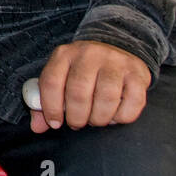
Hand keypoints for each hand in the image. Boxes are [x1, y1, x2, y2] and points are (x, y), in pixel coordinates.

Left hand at [30, 40, 150, 132]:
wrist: (116, 48)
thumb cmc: (82, 71)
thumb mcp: (61, 77)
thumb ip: (46, 101)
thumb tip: (37, 128)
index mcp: (64, 54)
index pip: (51, 82)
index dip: (51, 108)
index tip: (55, 123)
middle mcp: (89, 54)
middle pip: (79, 92)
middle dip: (76, 117)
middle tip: (77, 124)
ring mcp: (115, 62)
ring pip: (106, 98)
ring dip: (98, 118)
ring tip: (95, 120)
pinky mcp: (137, 74)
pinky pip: (132, 103)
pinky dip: (121, 117)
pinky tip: (114, 115)